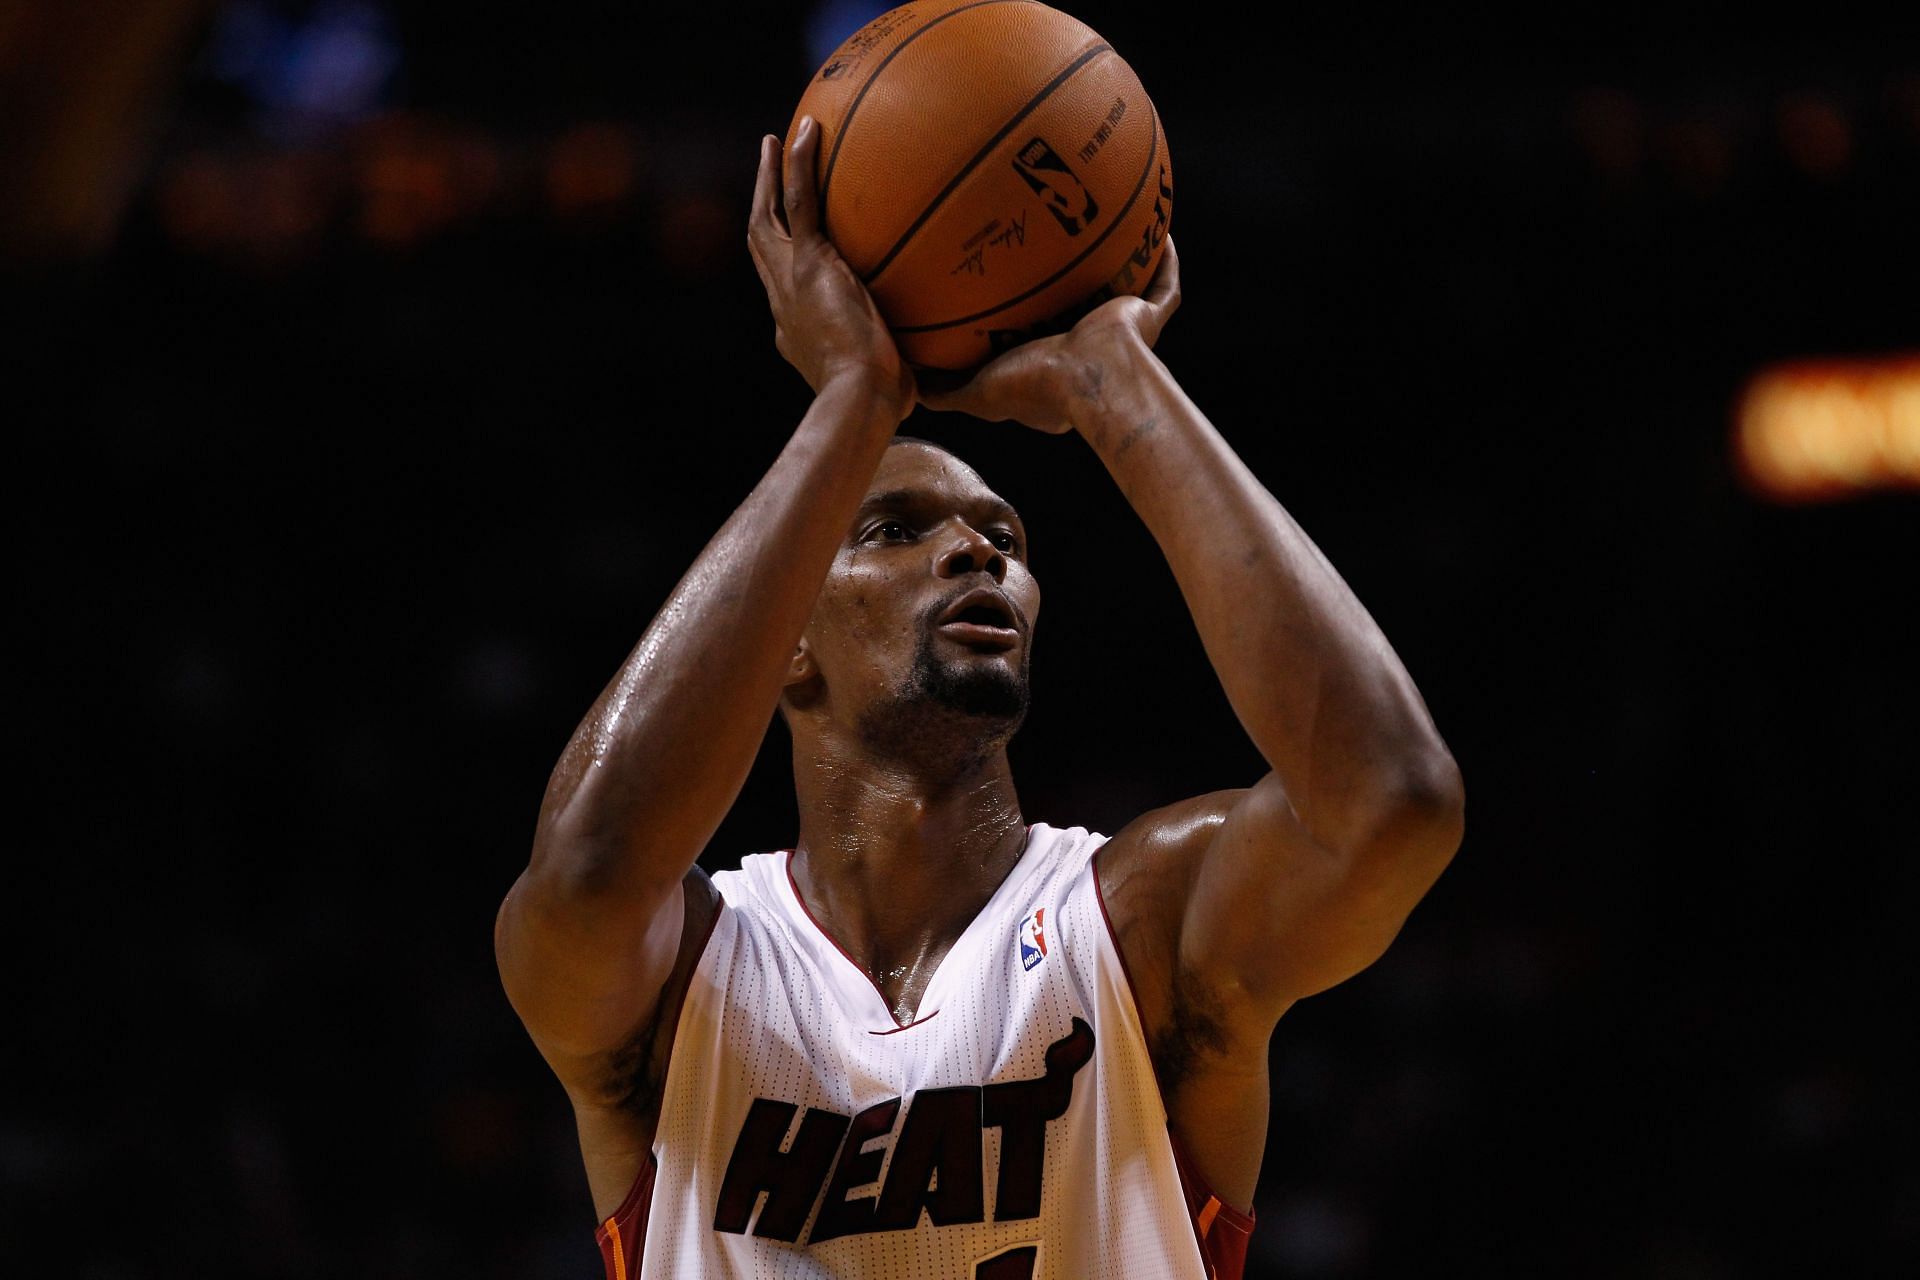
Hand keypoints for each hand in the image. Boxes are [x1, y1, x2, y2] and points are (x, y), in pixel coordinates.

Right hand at [747, 118, 913, 414]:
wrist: (859, 400)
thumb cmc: (879, 406)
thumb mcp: (888, 388)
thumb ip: (899, 377)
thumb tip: (931, 386)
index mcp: (796, 331)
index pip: (783, 291)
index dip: (782, 264)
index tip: (792, 246)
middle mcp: (783, 303)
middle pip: (762, 246)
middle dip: (761, 209)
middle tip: (765, 175)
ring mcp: (790, 280)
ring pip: (768, 217)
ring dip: (768, 177)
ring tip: (775, 141)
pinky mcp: (809, 263)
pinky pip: (799, 201)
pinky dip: (798, 165)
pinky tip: (806, 130)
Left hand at [918, 236, 1181, 433]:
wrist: (1091, 382)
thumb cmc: (1035, 387)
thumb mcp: (977, 392)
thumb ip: (943, 390)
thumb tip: (906, 383)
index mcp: (1057, 366)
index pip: (1043, 334)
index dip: (1032, 313)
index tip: (1014, 287)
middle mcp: (1092, 345)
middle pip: (1084, 305)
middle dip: (1074, 281)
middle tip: (1057, 246)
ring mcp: (1125, 332)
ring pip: (1128, 290)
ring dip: (1123, 263)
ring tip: (1111, 224)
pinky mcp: (1149, 317)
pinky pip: (1164, 282)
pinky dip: (1165, 258)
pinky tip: (1159, 225)